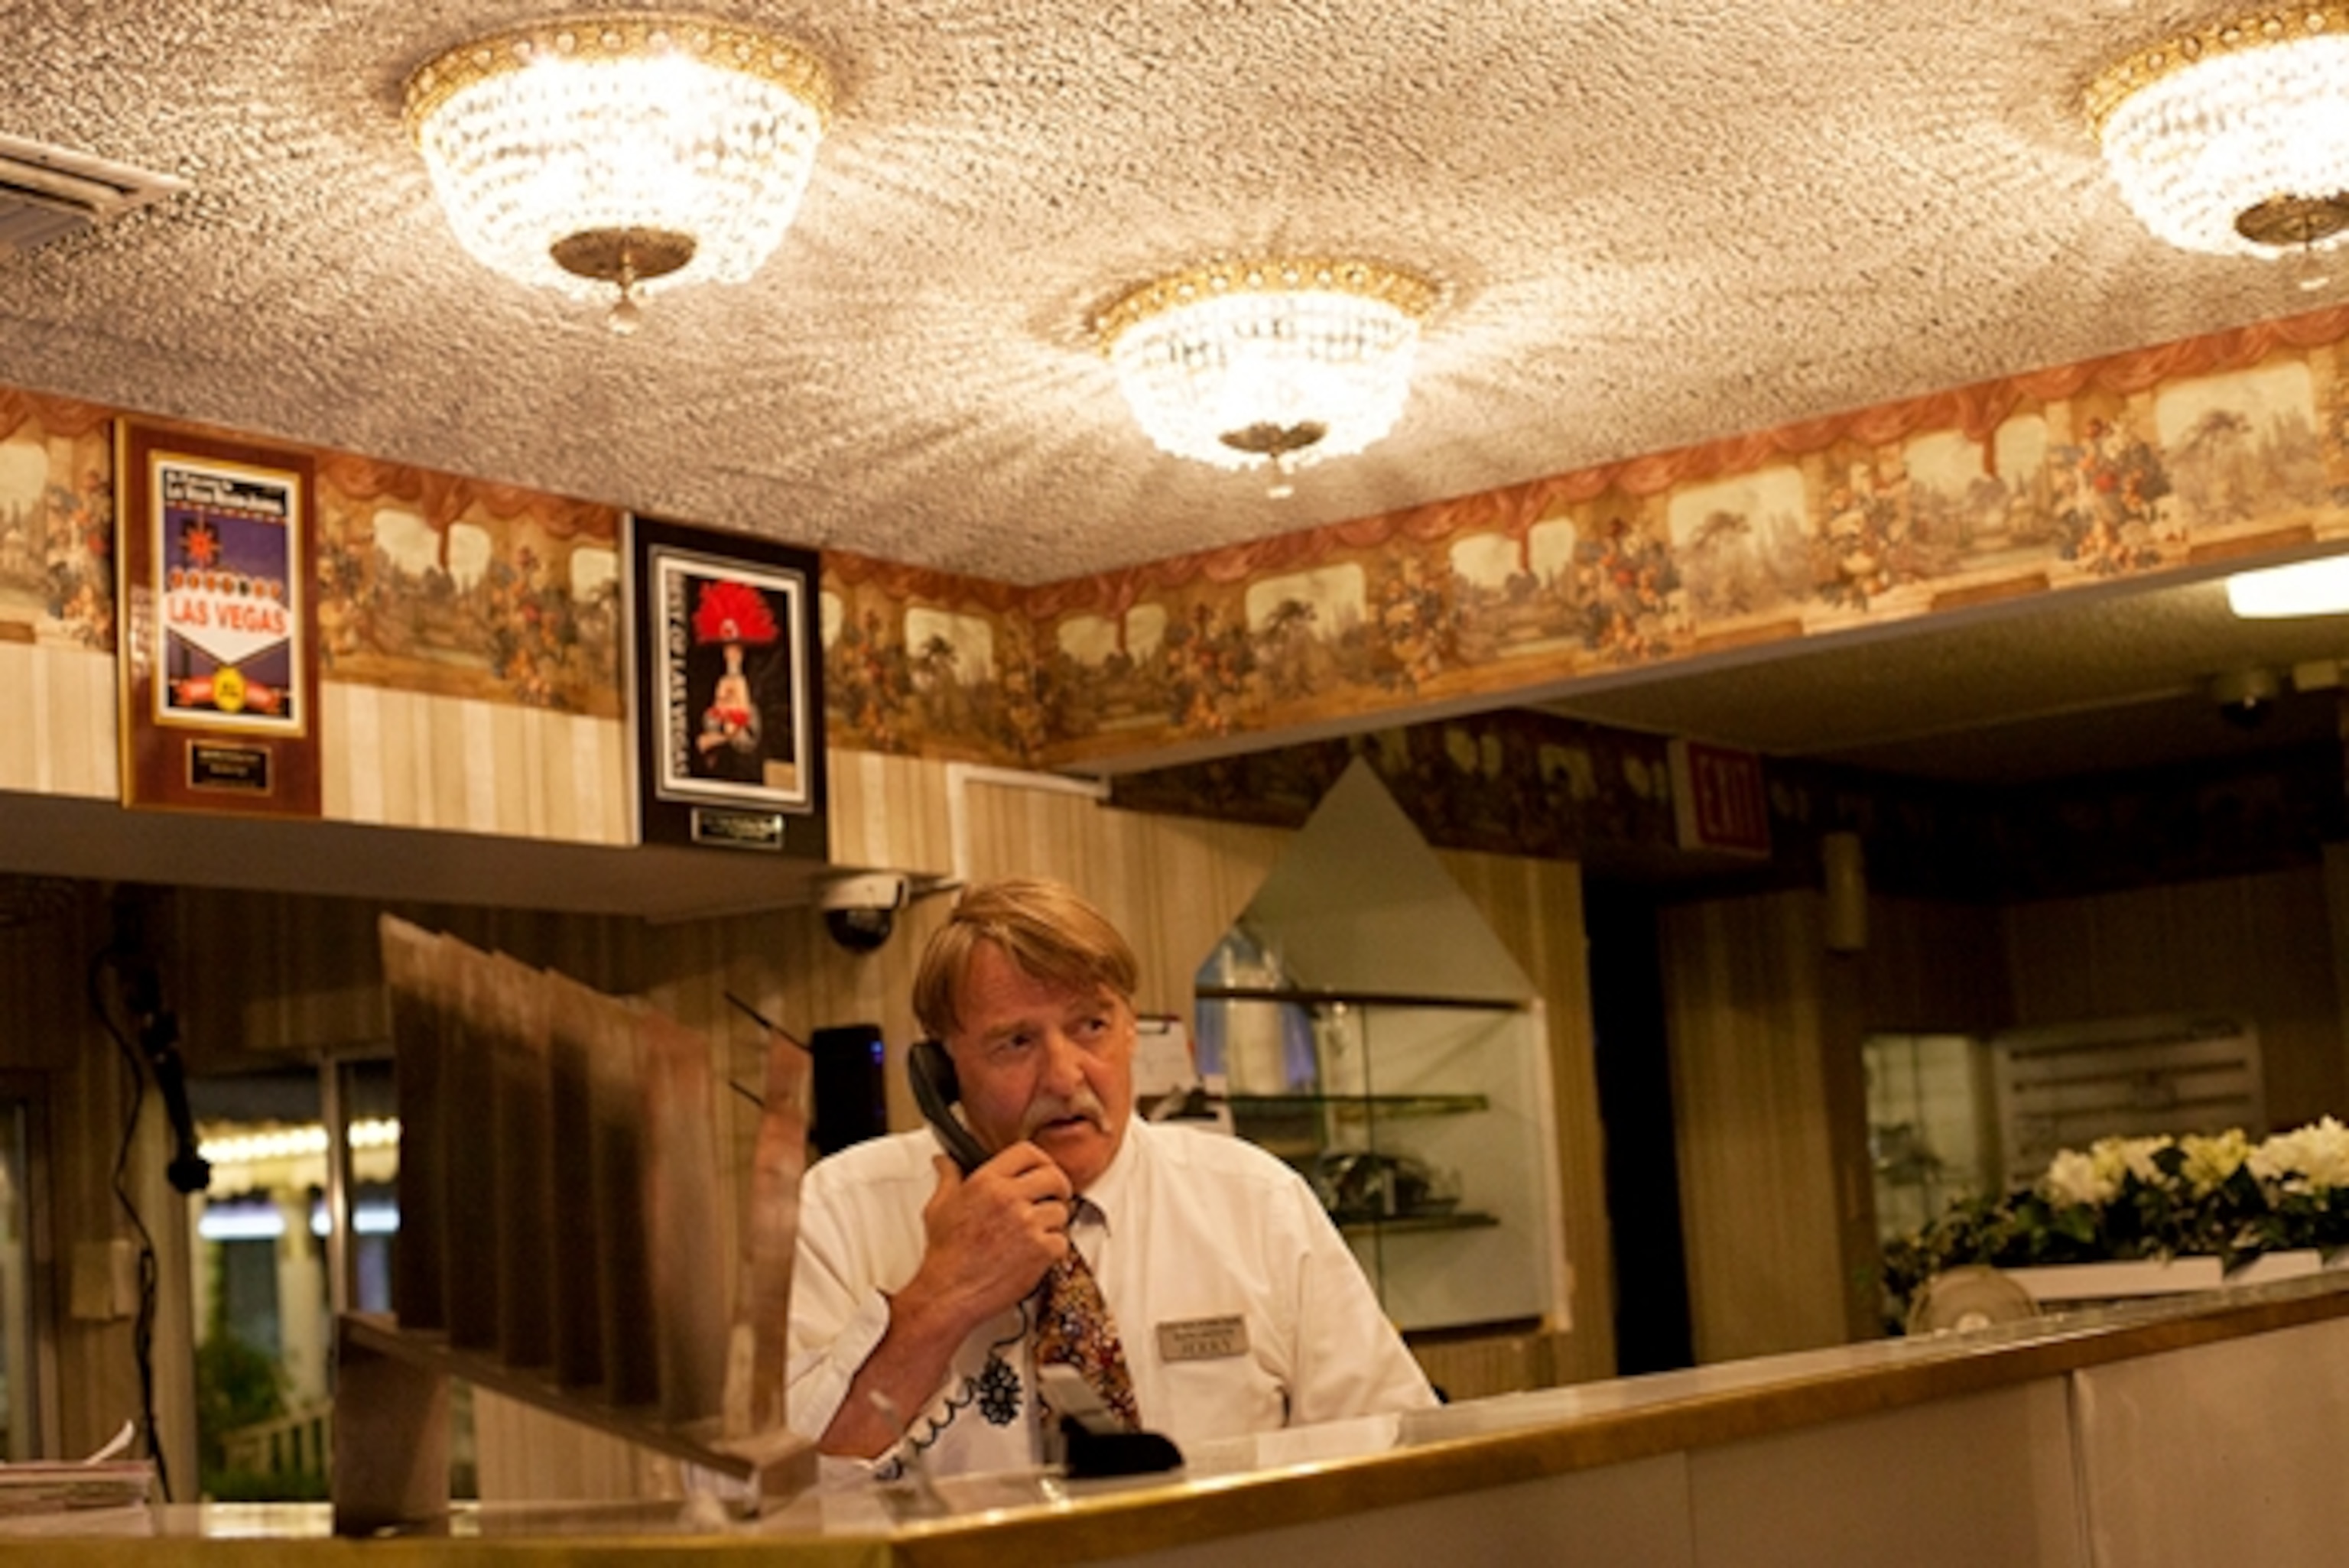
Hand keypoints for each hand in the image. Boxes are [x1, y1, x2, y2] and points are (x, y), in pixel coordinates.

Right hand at [905, 1145, 1071, 1330]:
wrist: (949, 1293)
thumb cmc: (945, 1254)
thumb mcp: (939, 1207)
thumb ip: (948, 1177)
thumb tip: (943, 1161)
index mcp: (987, 1182)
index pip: (1028, 1152)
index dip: (1040, 1161)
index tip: (1042, 1170)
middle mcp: (1010, 1198)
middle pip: (1055, 1177)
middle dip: (1058, 1187)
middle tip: (1054, 1197)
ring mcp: (1027, 1224)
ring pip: (1061, 1211)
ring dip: (1053, 1222)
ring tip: (1036, 1233)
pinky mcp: (1041, 1250)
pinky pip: (1063, 1241)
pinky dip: (1054, 1249)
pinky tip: (1035, 1253)